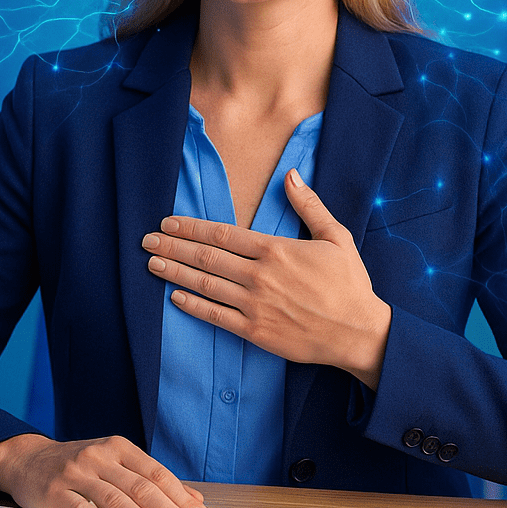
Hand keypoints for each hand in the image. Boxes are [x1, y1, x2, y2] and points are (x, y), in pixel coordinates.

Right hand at [0, 433, 212, 507]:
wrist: (27, 458)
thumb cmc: (79, 465)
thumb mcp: (114, 463)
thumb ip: (149, 478)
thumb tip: (193, 499)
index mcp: (119, 447)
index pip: (157, 474)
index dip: (181, 497)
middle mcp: (100, 456)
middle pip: (142, 488)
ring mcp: (76, 473)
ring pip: (116, 499)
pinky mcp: (54, 491)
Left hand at [142, 168, 391, 388]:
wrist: (359, 333)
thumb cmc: (349, 284)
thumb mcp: (335, 237)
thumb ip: (309, 205)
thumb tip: (291, 175)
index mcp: (276, 249)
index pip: (222, 233)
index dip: (191, 226)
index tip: (169, 221)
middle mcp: (260, 275)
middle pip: (206, 256)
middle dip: (172, 245)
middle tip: (146, 239)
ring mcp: (255, 305)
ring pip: (204, 284)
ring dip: (174, 271)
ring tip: (151, 262)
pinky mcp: (256, 332)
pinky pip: (215, 317)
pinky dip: (192, 305)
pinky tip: (174, 296)